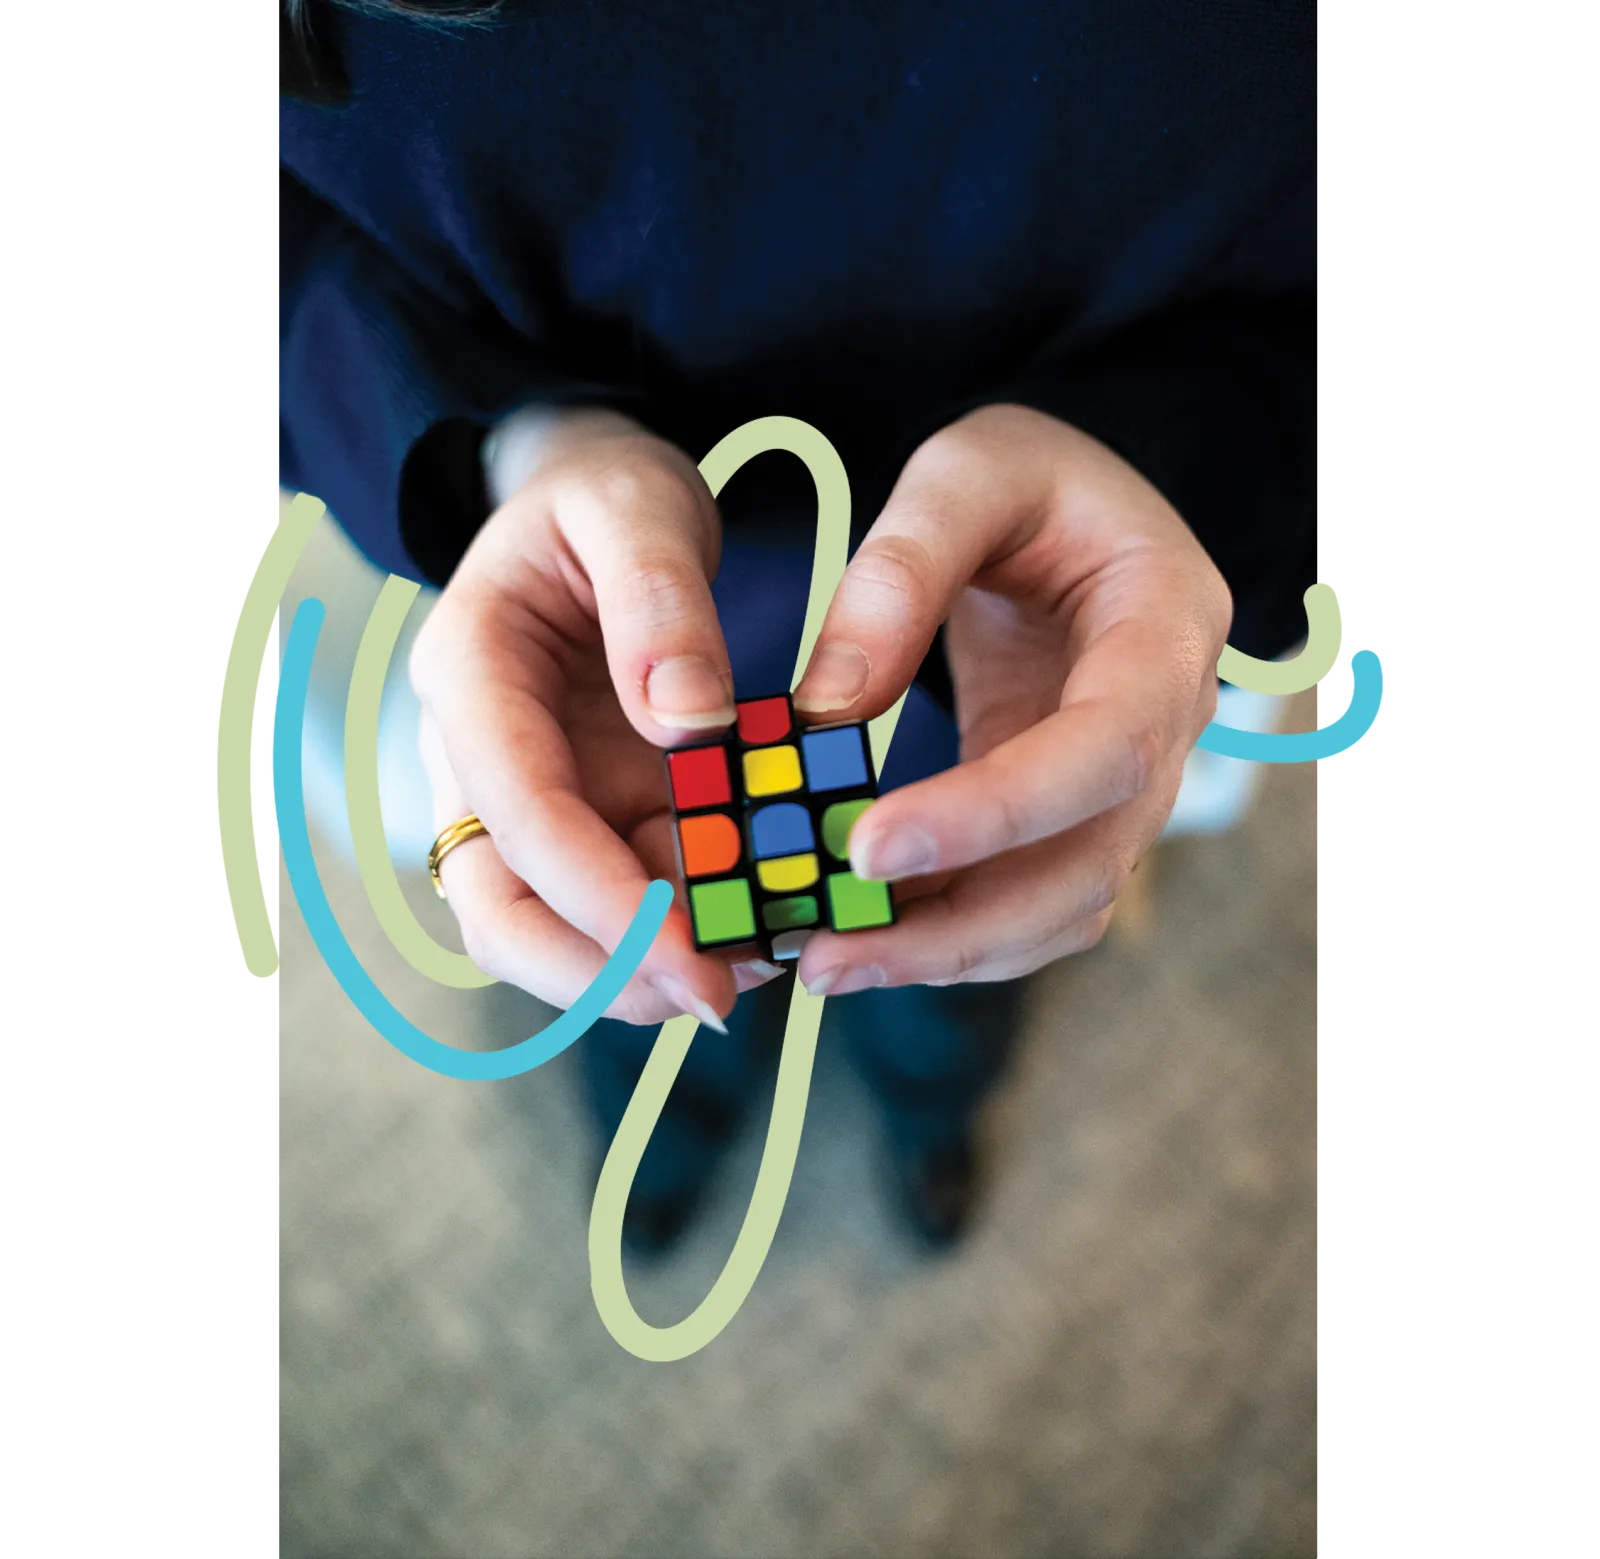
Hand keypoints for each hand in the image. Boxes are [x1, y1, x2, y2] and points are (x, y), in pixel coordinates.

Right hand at [410, 408, 779, 1029]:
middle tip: (719, 1000)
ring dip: (653, 963)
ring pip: (563, 924)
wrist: (603, 511)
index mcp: (469, 672)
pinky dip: (693, 920)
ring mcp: (539, 795)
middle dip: (601, 970)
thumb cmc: (608, 495)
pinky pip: (630, 892)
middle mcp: (485, 755)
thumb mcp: (635, 504)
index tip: (688, 947)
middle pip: (502, 908)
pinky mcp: (593, 813)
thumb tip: (683, 718)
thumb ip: (656, 595)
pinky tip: (771, 920)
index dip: (593, 891)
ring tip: (768, 959)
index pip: (514, 809)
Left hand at [789, 404, 1231, 994]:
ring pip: (1060, 906)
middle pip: (1090, 864)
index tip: (866, 851)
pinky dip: (946, 929)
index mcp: (1168, 628)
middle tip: (828, 956)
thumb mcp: (967, 471)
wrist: (1070, 513)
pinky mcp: (1067, 813)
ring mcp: (1125, 785)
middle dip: (960, 927)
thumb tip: (829, 707)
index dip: (993, 814)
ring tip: (824, 962)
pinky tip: (857, 932)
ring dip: (947, 951)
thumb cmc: (1031, 478)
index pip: (1103, 749)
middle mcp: (1167, 726)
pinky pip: (1024, 896)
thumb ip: (903, 568)